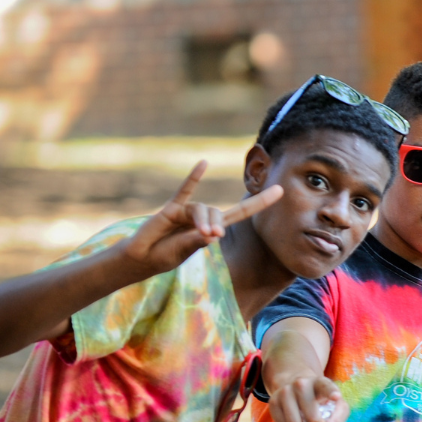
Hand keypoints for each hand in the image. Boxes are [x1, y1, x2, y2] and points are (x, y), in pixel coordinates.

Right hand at [118, 161, 283, 275]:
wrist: (140, 257)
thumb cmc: (165, 256)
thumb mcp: (183, 252)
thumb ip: (195, 242)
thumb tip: (212, 234)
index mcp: (212, 230)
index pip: (242, 212)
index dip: (260, 202)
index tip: (280, 190)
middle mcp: (202, 218)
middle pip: (219, 214)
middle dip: (217, 224)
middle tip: (213, 235)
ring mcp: (187, 211)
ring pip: (201, 209)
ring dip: (202, 220)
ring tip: (203, 233)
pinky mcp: (170, 208)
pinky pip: (185, 190)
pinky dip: (194, 178)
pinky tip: (203, 164)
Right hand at [269, 373, 347, 421]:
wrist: (296, 388)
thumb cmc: (321, 401)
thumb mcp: (336, 406)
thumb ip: (337, 421)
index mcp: (320, 382)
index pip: (326, 387)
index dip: (331, 392)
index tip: (336, 397)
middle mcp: (301, 384)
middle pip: (312, 419)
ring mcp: (284, 392)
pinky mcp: (273, 403)